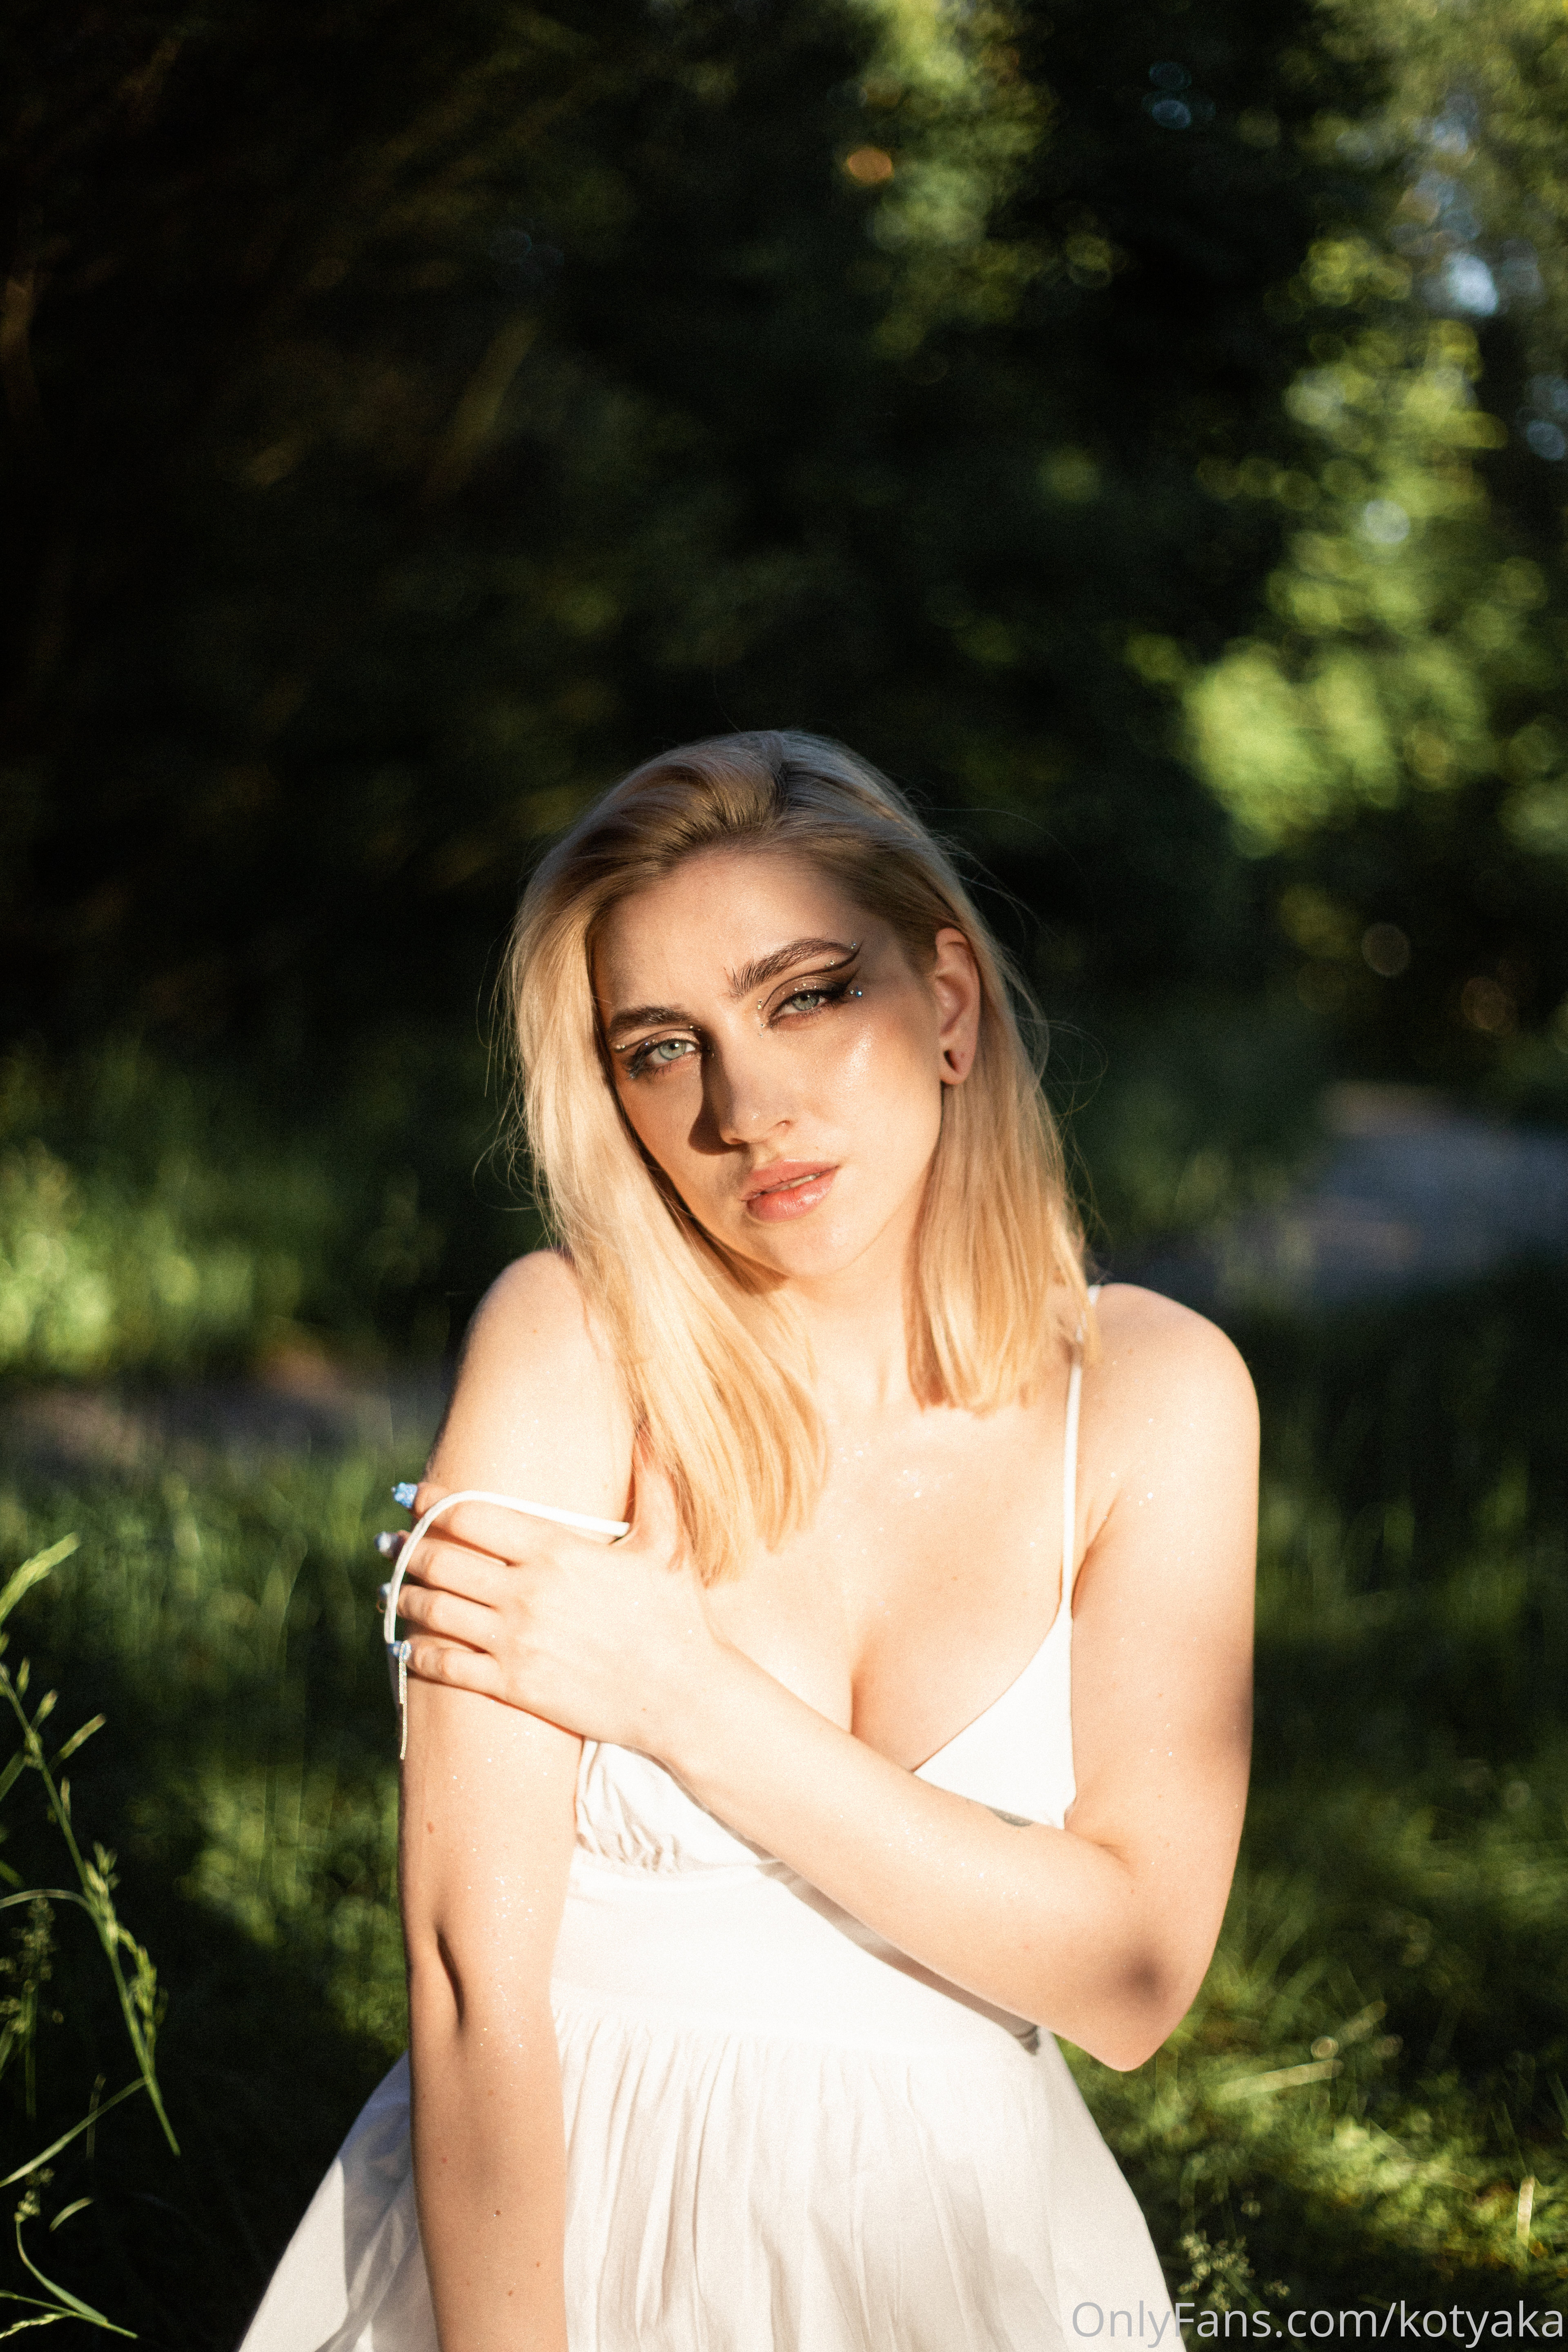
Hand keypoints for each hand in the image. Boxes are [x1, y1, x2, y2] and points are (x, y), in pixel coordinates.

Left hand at [386, 1449, 722, 1756]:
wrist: (683, 1696)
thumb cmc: (677, 1616)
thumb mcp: (668, 1543)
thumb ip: (653, 1483)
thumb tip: (648, 1429)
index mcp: (555, 1550)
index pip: (471, 1515)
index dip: (432, 1502)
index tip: (411, 1496)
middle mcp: (526, 1592)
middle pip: (441, 1560)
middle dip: (405, 1546)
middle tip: (386, 1540)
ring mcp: (515, 1641)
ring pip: (434, 1611)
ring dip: (402, 1596)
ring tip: (388, 1588)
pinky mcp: (513, 1686)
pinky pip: (446, 1665)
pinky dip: (416, 1653)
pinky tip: (404, 1646)